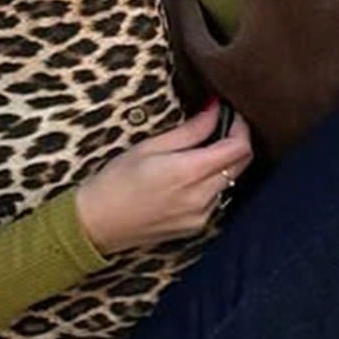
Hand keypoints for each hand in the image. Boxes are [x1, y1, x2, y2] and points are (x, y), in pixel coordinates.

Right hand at [75, 99, 254, 255]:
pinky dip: (212, 185)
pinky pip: (216, 199)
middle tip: (221, 129)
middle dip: (237, 144)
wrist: (97, 224)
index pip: (239, 149)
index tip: (232, 116)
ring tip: (200, 153)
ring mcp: (202, 215)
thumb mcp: (150, 146)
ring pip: (230, 183)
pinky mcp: (197, 227)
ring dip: (223, 165)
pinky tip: (189, 179)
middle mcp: (202, 197)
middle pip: (241, 165)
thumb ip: (190, 130)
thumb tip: (216, 110)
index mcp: (190, 172)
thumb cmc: (116, 180)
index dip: (241, 128)